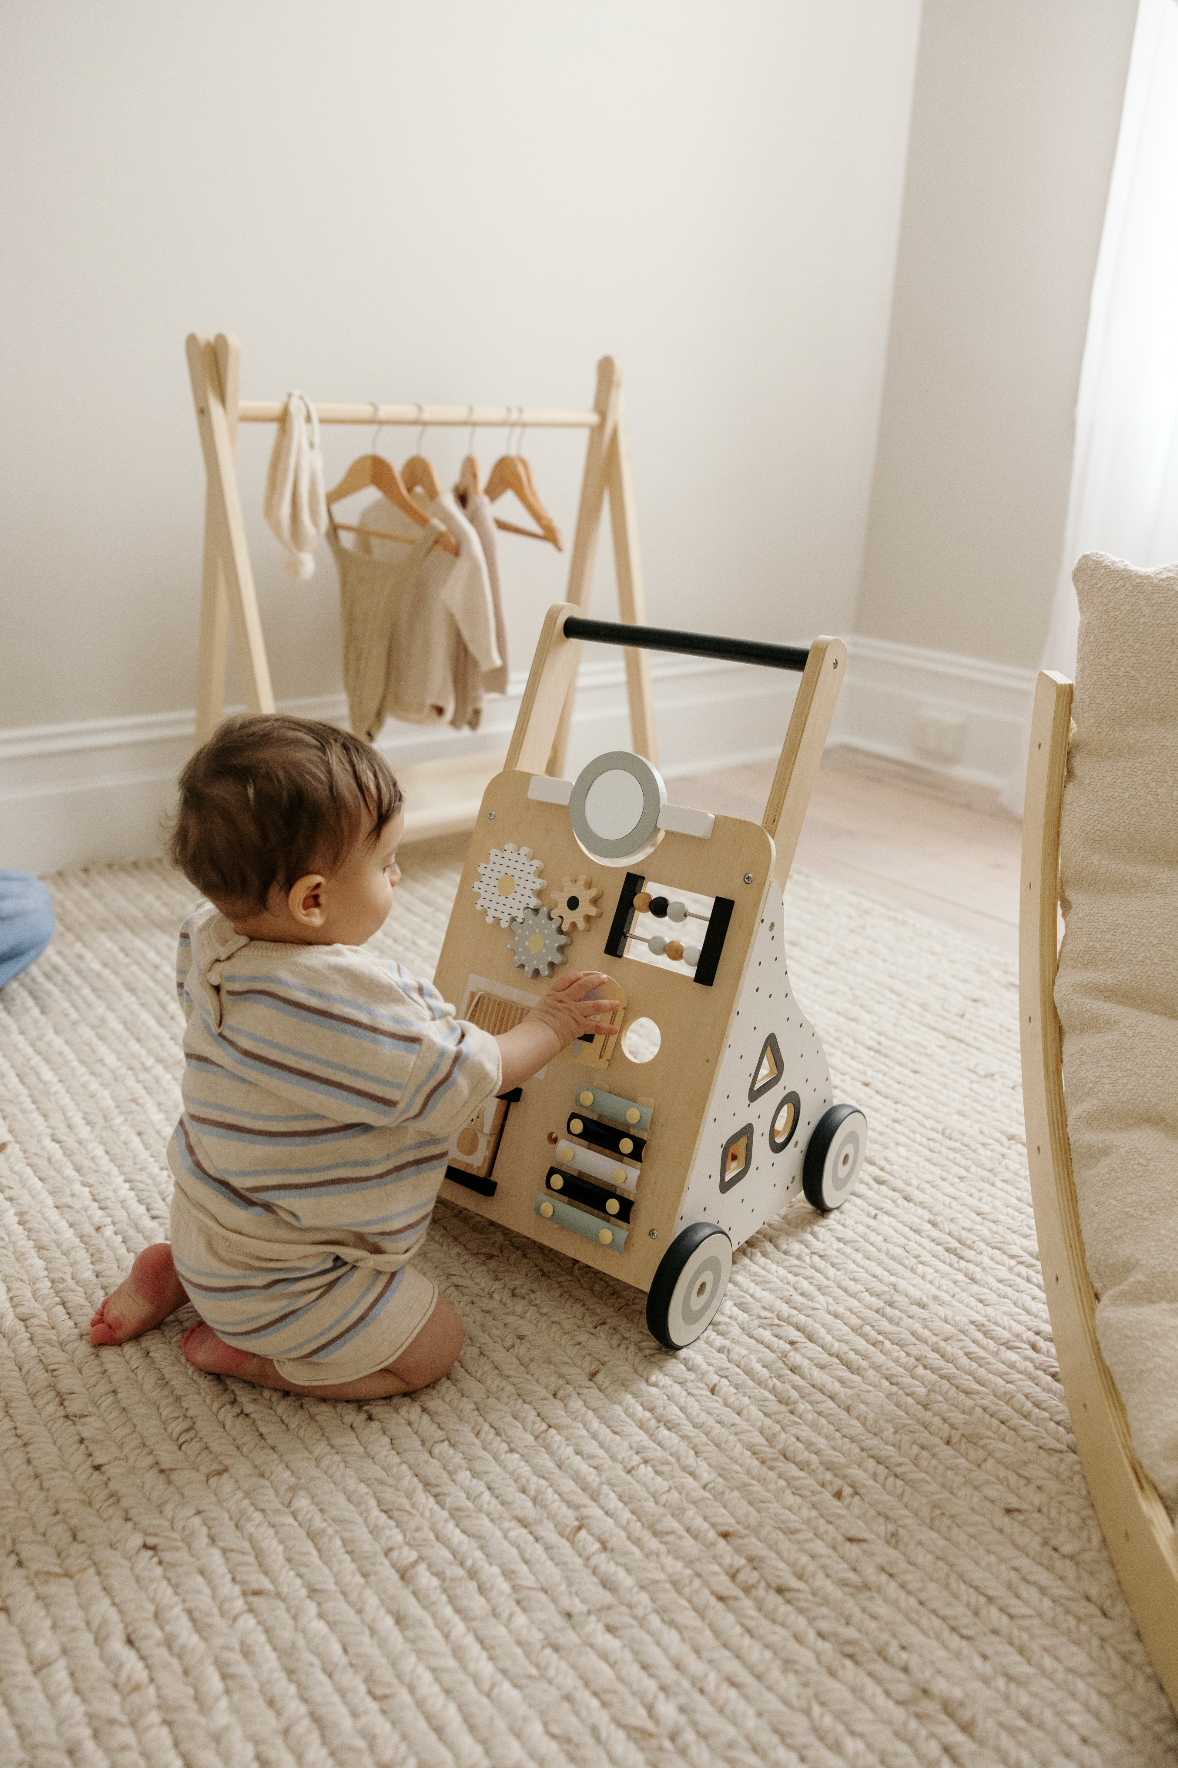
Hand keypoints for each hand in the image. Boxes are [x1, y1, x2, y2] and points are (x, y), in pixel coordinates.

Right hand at [496, 972, 619, 1090]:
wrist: (536, 1036)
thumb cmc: (531, 1029)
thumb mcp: (535, 1015)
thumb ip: (541, 1015)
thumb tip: (535, 1023)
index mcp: (553, 997)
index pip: (565, 979)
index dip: (575, 976)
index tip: (581, 975)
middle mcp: (565, 1001)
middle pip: (583, 985)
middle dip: (595, 980)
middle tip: (603, 978)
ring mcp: (574, 1012)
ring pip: (594, 1005)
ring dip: (607, 1004)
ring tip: (616, 1003)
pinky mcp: (579, 1025)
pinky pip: (596, 1027)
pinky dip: (606, 1029)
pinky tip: (615, 1029)